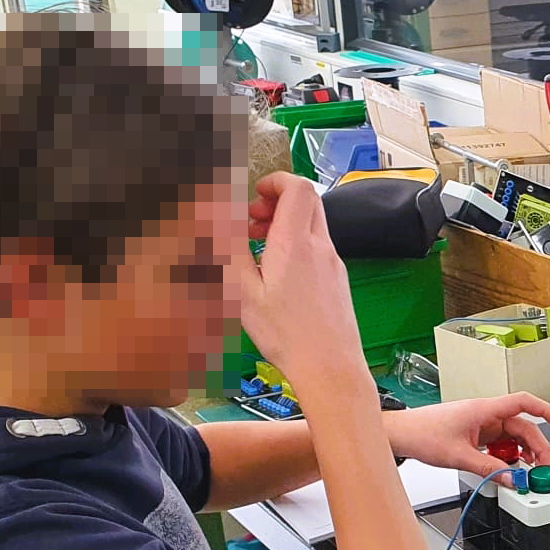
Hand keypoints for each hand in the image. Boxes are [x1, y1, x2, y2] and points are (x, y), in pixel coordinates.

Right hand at [233, 173, 364, 387]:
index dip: (275, 182)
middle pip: (308, 200)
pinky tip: (278, 273)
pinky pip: (319, 247)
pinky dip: (298, 244)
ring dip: (286, 224)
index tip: (253, 197)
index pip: (297, 187)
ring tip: (259, 248)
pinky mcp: (338, 280)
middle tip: (251, 223)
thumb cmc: (286, 334)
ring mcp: (334, 263)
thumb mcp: (243, 291)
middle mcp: (321, 246)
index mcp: (296, 242)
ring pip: (314, 224)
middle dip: (277, 201)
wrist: (330, 368)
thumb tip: (211, 211)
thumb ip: (227, 246)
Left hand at [384, 394, 549, 482]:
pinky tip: (509, 468)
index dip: (546, 411)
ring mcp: (481, 425)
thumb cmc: (421, 433)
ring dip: (523, 454)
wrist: (400, 434)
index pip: (524, 402)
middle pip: (523, 427)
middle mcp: (486, 414)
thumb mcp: (459, 456)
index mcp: (484, 410)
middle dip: (538, 448)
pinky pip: (500, 444)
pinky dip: (508, 456)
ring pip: (513, 437)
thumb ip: (489, 469)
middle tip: (545, 469)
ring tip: (529, 472)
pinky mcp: (476, 435)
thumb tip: (512, 479)